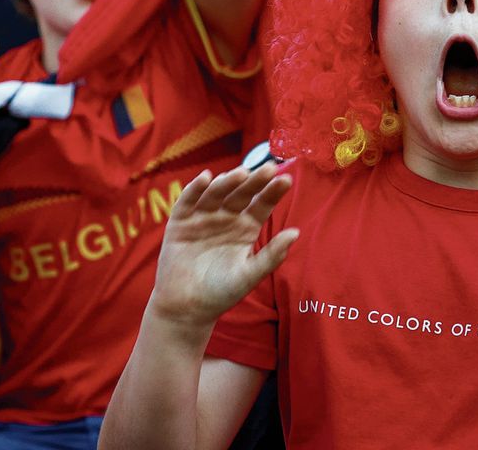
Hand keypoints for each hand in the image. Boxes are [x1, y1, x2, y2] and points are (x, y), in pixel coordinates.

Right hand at [148, 165, 297, 329]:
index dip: (273, 192)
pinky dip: (195, 189)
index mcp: (247, 227)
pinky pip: (188, 201)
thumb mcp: (249, 275)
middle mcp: (227, 217)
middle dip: (254, 181)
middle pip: (242, 194)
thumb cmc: (222, 292)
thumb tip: (296, 233)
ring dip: (228, 182)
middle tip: (268, 168)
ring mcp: (204, 217)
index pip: (263, 204)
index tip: (286, 179)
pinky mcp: (181, 222)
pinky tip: (206, 178)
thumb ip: (271, 255)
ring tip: (241, 174)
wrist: (187, 308)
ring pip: (217, 193)